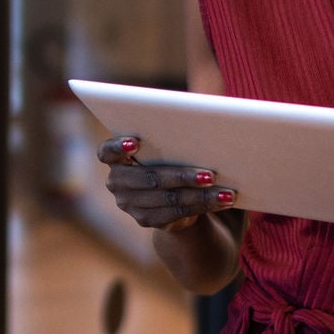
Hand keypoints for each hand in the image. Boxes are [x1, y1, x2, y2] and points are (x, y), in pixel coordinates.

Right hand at [96, 135, 237, 231]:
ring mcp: (130, 204)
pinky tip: (222, 202)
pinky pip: (177, 214)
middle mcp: (117, 182)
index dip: (118, 147)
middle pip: (149, 179)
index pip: (107, 152)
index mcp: (115, 158)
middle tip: (210, 174)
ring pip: (168, 199)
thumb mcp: (165, 145)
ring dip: (200, 196)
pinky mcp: (146, 220)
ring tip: (226, 192)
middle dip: (182, 177)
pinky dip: (202, 206)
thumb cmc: (167, 157)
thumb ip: (171, 134)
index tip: (136, 142)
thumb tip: (205, 113)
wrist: (167, 192)